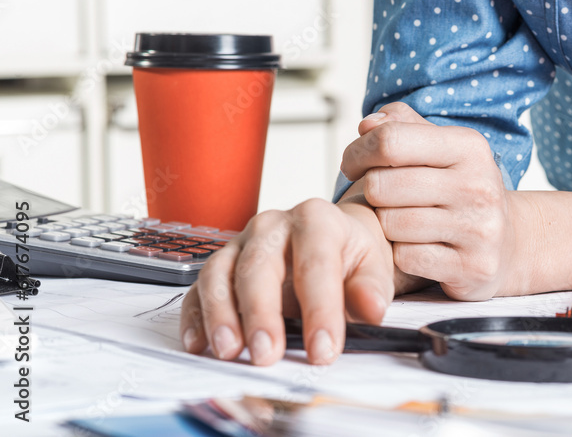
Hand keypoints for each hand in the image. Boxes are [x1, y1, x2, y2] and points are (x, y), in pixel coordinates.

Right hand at [179, 198, 400, 365]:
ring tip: (229, 351)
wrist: (333, 241)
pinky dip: (195, 317)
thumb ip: (371, 288)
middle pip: (259, 266)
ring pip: (219, 274)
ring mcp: (241, 243)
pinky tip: (198, 345)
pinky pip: (198, 288)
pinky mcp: (220, 265)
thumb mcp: (373, 267)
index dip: (320, 309)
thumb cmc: (350, 257)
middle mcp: (273, 225)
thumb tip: (371, 308)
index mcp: (316, 219)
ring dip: (221, 316)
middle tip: (267, 354)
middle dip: (261, 314)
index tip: (323, 350)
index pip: (316, 264)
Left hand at [340, 102, 532, 300]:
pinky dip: (402, 254)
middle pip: (382, 185)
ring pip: (391, 223)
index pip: (390, 141)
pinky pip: (406, 258)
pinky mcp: (473, 266)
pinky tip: (418, 247)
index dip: (358, 152)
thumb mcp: (442, 148)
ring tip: (402, 222)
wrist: (509, 243)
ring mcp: (479, 228)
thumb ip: (403, 126)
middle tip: (381, 197)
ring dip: (386, 225)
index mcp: (469, 146)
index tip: (352, 164)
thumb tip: (367, 126)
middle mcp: (479, 185)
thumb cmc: (460, 189)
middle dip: (371, 192)